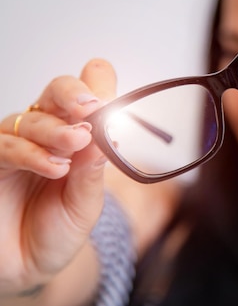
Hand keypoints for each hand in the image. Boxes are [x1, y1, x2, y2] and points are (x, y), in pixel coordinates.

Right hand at [0, 59, 115, 295]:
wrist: (27, 267)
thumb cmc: (58, 230)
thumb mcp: (86, 203)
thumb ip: (92, 170)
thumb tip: (107, 132)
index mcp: (78, 137)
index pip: (89, 95)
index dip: (98, 86)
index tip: (111, 97)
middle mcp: (47, 134)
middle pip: (57, 92)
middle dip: (75, 94)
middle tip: (91, 108)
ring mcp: (17, 146)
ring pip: (31, 119)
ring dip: (57, 129)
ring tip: (77, 144)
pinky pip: (6, 146)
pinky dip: (32, 153)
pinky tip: (55, 166)